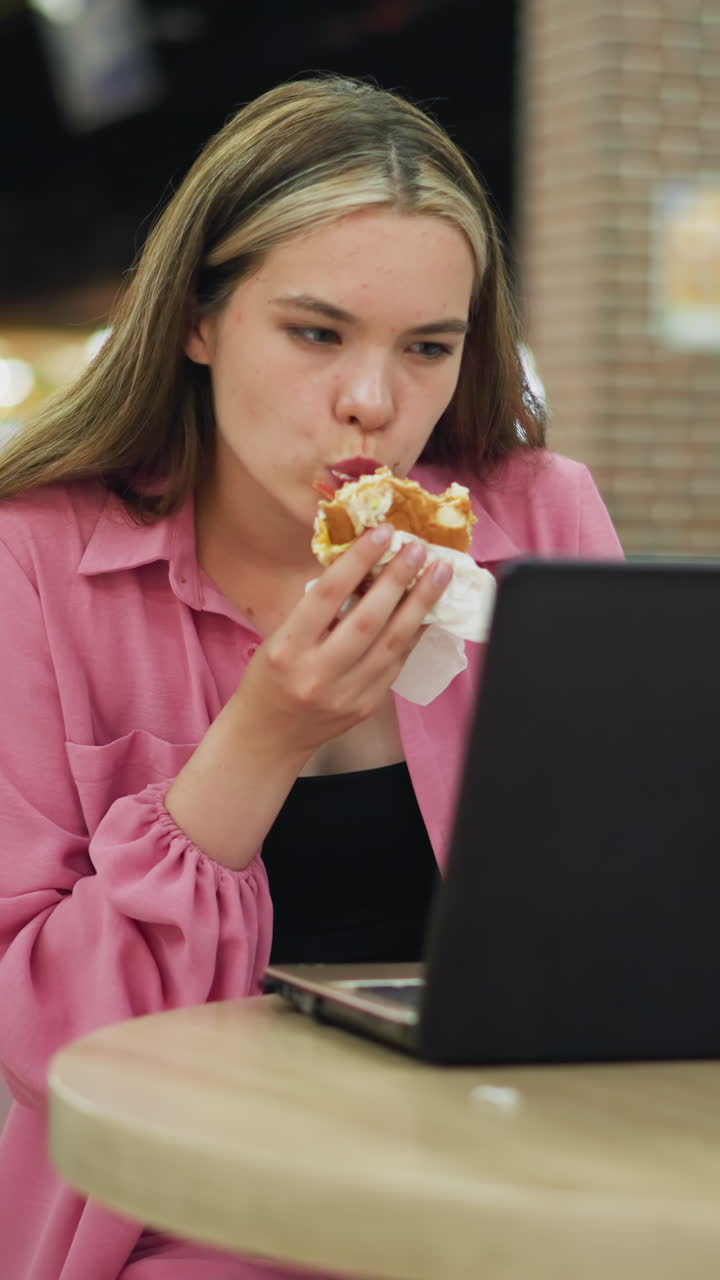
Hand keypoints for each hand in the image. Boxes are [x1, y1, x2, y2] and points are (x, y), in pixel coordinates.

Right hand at [233, 526, 452, 762]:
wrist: (269, 735)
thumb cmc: (270, 677)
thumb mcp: (279, 637)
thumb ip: (317, 609)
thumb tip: (364, 567)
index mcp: (288, 648)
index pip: (327, 595)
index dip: (358, 560)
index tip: (383, 532)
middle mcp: (317, 673)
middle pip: (367, 619)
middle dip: (398, 579)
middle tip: (419, 548)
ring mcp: (346, 694)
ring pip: (392, 642)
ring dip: (420, 603)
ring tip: (439, 573)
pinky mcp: (366, 706)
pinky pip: (397, 662)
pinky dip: (415, 632)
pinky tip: (430, 610)